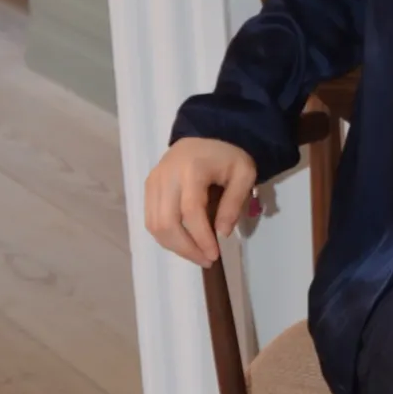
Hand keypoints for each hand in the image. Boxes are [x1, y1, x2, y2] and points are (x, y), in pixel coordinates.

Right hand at [144, 137, 258, 267]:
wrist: (206, 133)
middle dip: (186, 248)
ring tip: (196, 254)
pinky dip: (166, 236)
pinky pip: (151, 219)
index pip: (190, 212)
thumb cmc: (227, 155)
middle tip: (205, 260)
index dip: (201, 238)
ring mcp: (154, 182)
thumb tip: (221, 234)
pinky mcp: (148, 187)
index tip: (214, 255)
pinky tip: (184, 242)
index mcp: (192, 170)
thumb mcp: (243, 175)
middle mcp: (166, 176)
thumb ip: (234, 204)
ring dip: (174, 246)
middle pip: (166, 222)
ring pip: (154, 224)